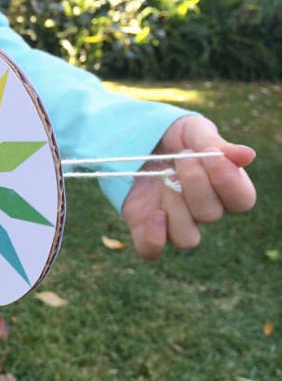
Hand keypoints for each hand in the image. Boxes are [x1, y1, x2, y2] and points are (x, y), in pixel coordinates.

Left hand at [122, 115, 255, 258]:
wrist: (133, 140)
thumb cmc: (170, 136)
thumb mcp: (191, 130)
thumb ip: (215, 143)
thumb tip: (248, 156)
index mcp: (222, 187)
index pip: (242, 200)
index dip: (229, 182)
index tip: (211, 155)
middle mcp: (201, 210)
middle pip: (211, 215)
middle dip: (196, 183)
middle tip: (181, 157)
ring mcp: (172, 222)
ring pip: (187, 238)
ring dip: (177, 208)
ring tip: (165, 178)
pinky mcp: (144, 227)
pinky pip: (151, 251)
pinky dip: (154, 238)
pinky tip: (154, 213)